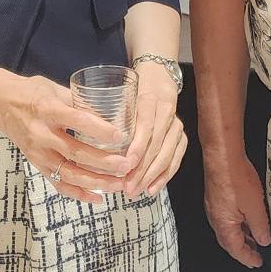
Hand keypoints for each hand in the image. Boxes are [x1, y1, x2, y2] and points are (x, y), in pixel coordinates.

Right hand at [0, 72, 127, 203]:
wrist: (1, 104)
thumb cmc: (32, 92)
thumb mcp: (54, 88)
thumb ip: (79, 101)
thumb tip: (110, 112)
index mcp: (48, 109)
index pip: (77, 121)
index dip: (99, 129)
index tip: (120, 135)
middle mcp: (42, 134)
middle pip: (76, 152)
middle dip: (104, 162)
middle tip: (126, 165)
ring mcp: (38, 153)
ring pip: (69, 173)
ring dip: (95, 181)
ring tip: (118, 184)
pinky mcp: (38, 165)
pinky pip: (59, 183)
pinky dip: (78, 193)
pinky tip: (98, 197)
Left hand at [117, 71, 186, 197]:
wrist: (159, 80)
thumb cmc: (132, 91)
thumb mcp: (120, 96)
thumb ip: (109, 116)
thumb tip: (88, 141)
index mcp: (149, 99)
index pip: (146, 125)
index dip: (138, 147)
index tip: (126, 164)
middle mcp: (166, 112)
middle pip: (156, 144)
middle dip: (142, 169)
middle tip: (127, 187)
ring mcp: (177, 125)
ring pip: (167, 154)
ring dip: (151, 176)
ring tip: (136, 191)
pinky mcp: (182, 137)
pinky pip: (176, 160)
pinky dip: (164, 176)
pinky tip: (152, 189)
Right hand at [203, 150, 270, 267]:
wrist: (222, 156)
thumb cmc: (237, 180)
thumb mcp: (255, 207)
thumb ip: (260, 227)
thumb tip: (264, 241)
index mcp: (224, 226)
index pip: (236, 250)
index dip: (248, 258)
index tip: (258, 263)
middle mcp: (215, 219)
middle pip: (229, 242)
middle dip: (243, 250)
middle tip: (256, 254)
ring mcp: (214, 207)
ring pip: (227, 230)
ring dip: (240, 236)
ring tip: (254, 237)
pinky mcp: (215, 197)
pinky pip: (226, 218)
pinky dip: (237, 224)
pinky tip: (246, 218)